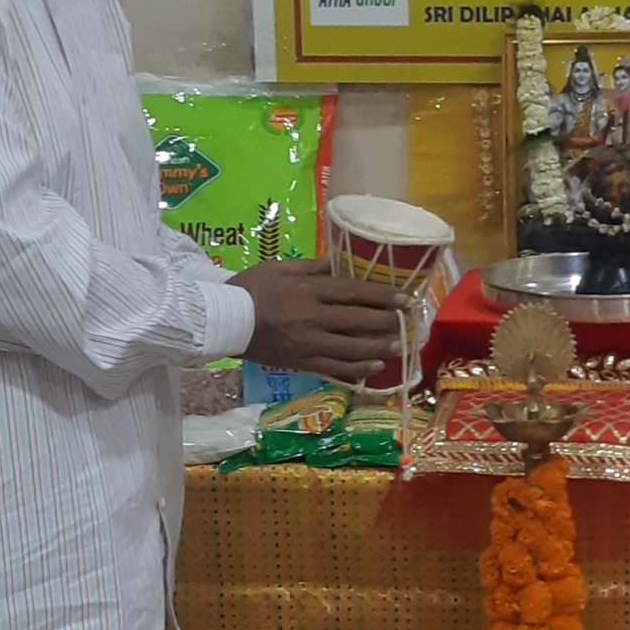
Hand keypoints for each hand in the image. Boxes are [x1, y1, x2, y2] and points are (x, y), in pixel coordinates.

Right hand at [228, 258, 404, 383]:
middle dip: (387, 322)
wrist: (220, 320)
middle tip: (409, 323)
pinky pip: (334, 368)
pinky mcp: (300, 362)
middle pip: (358, 321)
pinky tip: (374, 367)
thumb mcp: (280, 268)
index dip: (383, 296)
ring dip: (379, 348)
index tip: (404, 298)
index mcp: (308, 291)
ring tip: (399, 346)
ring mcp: (307, 343)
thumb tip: (342, 261)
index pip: (354, 293)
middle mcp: (312, 318)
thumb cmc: (249, 289)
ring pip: (351, 348)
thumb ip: (313, 266)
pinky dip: (356, 369)